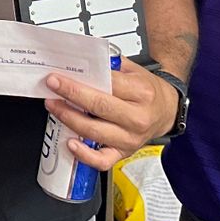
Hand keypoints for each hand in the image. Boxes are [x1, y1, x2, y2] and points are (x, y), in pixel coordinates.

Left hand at [42, 62, 178, 168]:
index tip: (59, 76)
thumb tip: (82, 59)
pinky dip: (84, 155)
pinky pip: (102, 160)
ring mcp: (130, 138)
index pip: (106, 85)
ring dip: (69, 118)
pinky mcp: (124, 152)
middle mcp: (137, 117)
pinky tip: (70, 143)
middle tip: (52, 87)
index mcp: (141, 93)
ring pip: (94, 131)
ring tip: (55, 106)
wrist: (167, 111)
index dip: (79, 81)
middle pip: (98, 107)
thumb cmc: (147, 91)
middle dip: (70, 95)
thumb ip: (109, 64)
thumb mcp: (133, 70)